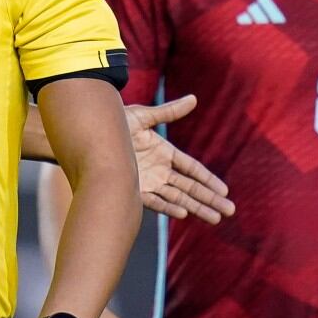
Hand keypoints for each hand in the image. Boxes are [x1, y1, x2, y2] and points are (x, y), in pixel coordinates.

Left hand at [126, 95, 232, 223]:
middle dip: (209, 199)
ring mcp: (147, 181)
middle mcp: (158, 170)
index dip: (208, 179)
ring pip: (177, 198)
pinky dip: (168, 207)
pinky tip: (183, 213)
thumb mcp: (143, 116)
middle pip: (190, 187)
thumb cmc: (114, 124)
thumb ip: (168, 112)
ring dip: (196, 208)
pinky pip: (154, 201)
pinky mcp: (133, 189)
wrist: (87, 136)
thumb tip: (194, 99)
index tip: (225, 190)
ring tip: (215, 219)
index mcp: (164, 153)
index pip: (192, 169)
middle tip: (230, 211)